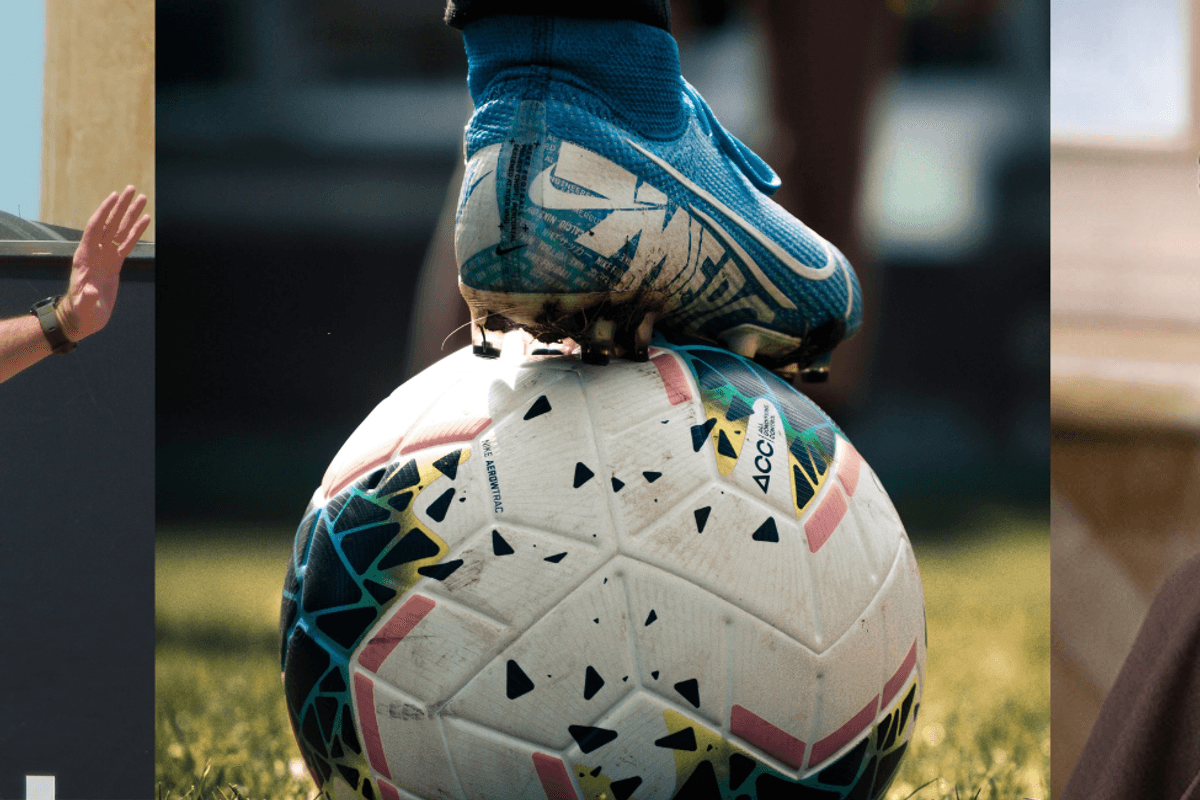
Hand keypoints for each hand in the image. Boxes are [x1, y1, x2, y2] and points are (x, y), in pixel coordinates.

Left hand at [56, 186, 151, 341]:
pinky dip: (135, 231)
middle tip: (132, 190)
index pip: (96, 228)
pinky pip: (126, 244)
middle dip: (120, 207)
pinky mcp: (114, 264)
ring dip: (130, 215)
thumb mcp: (84, 307)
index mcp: (85, 257)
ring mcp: (105, 257)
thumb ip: (86, 297)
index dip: (104, 212)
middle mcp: (95, 252)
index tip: (114, 197)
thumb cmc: (82, 313)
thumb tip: (90, 290)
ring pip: (119, 230)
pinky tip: (144, 220)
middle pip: (109, 224)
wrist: (82, 318)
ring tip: (141, 199)